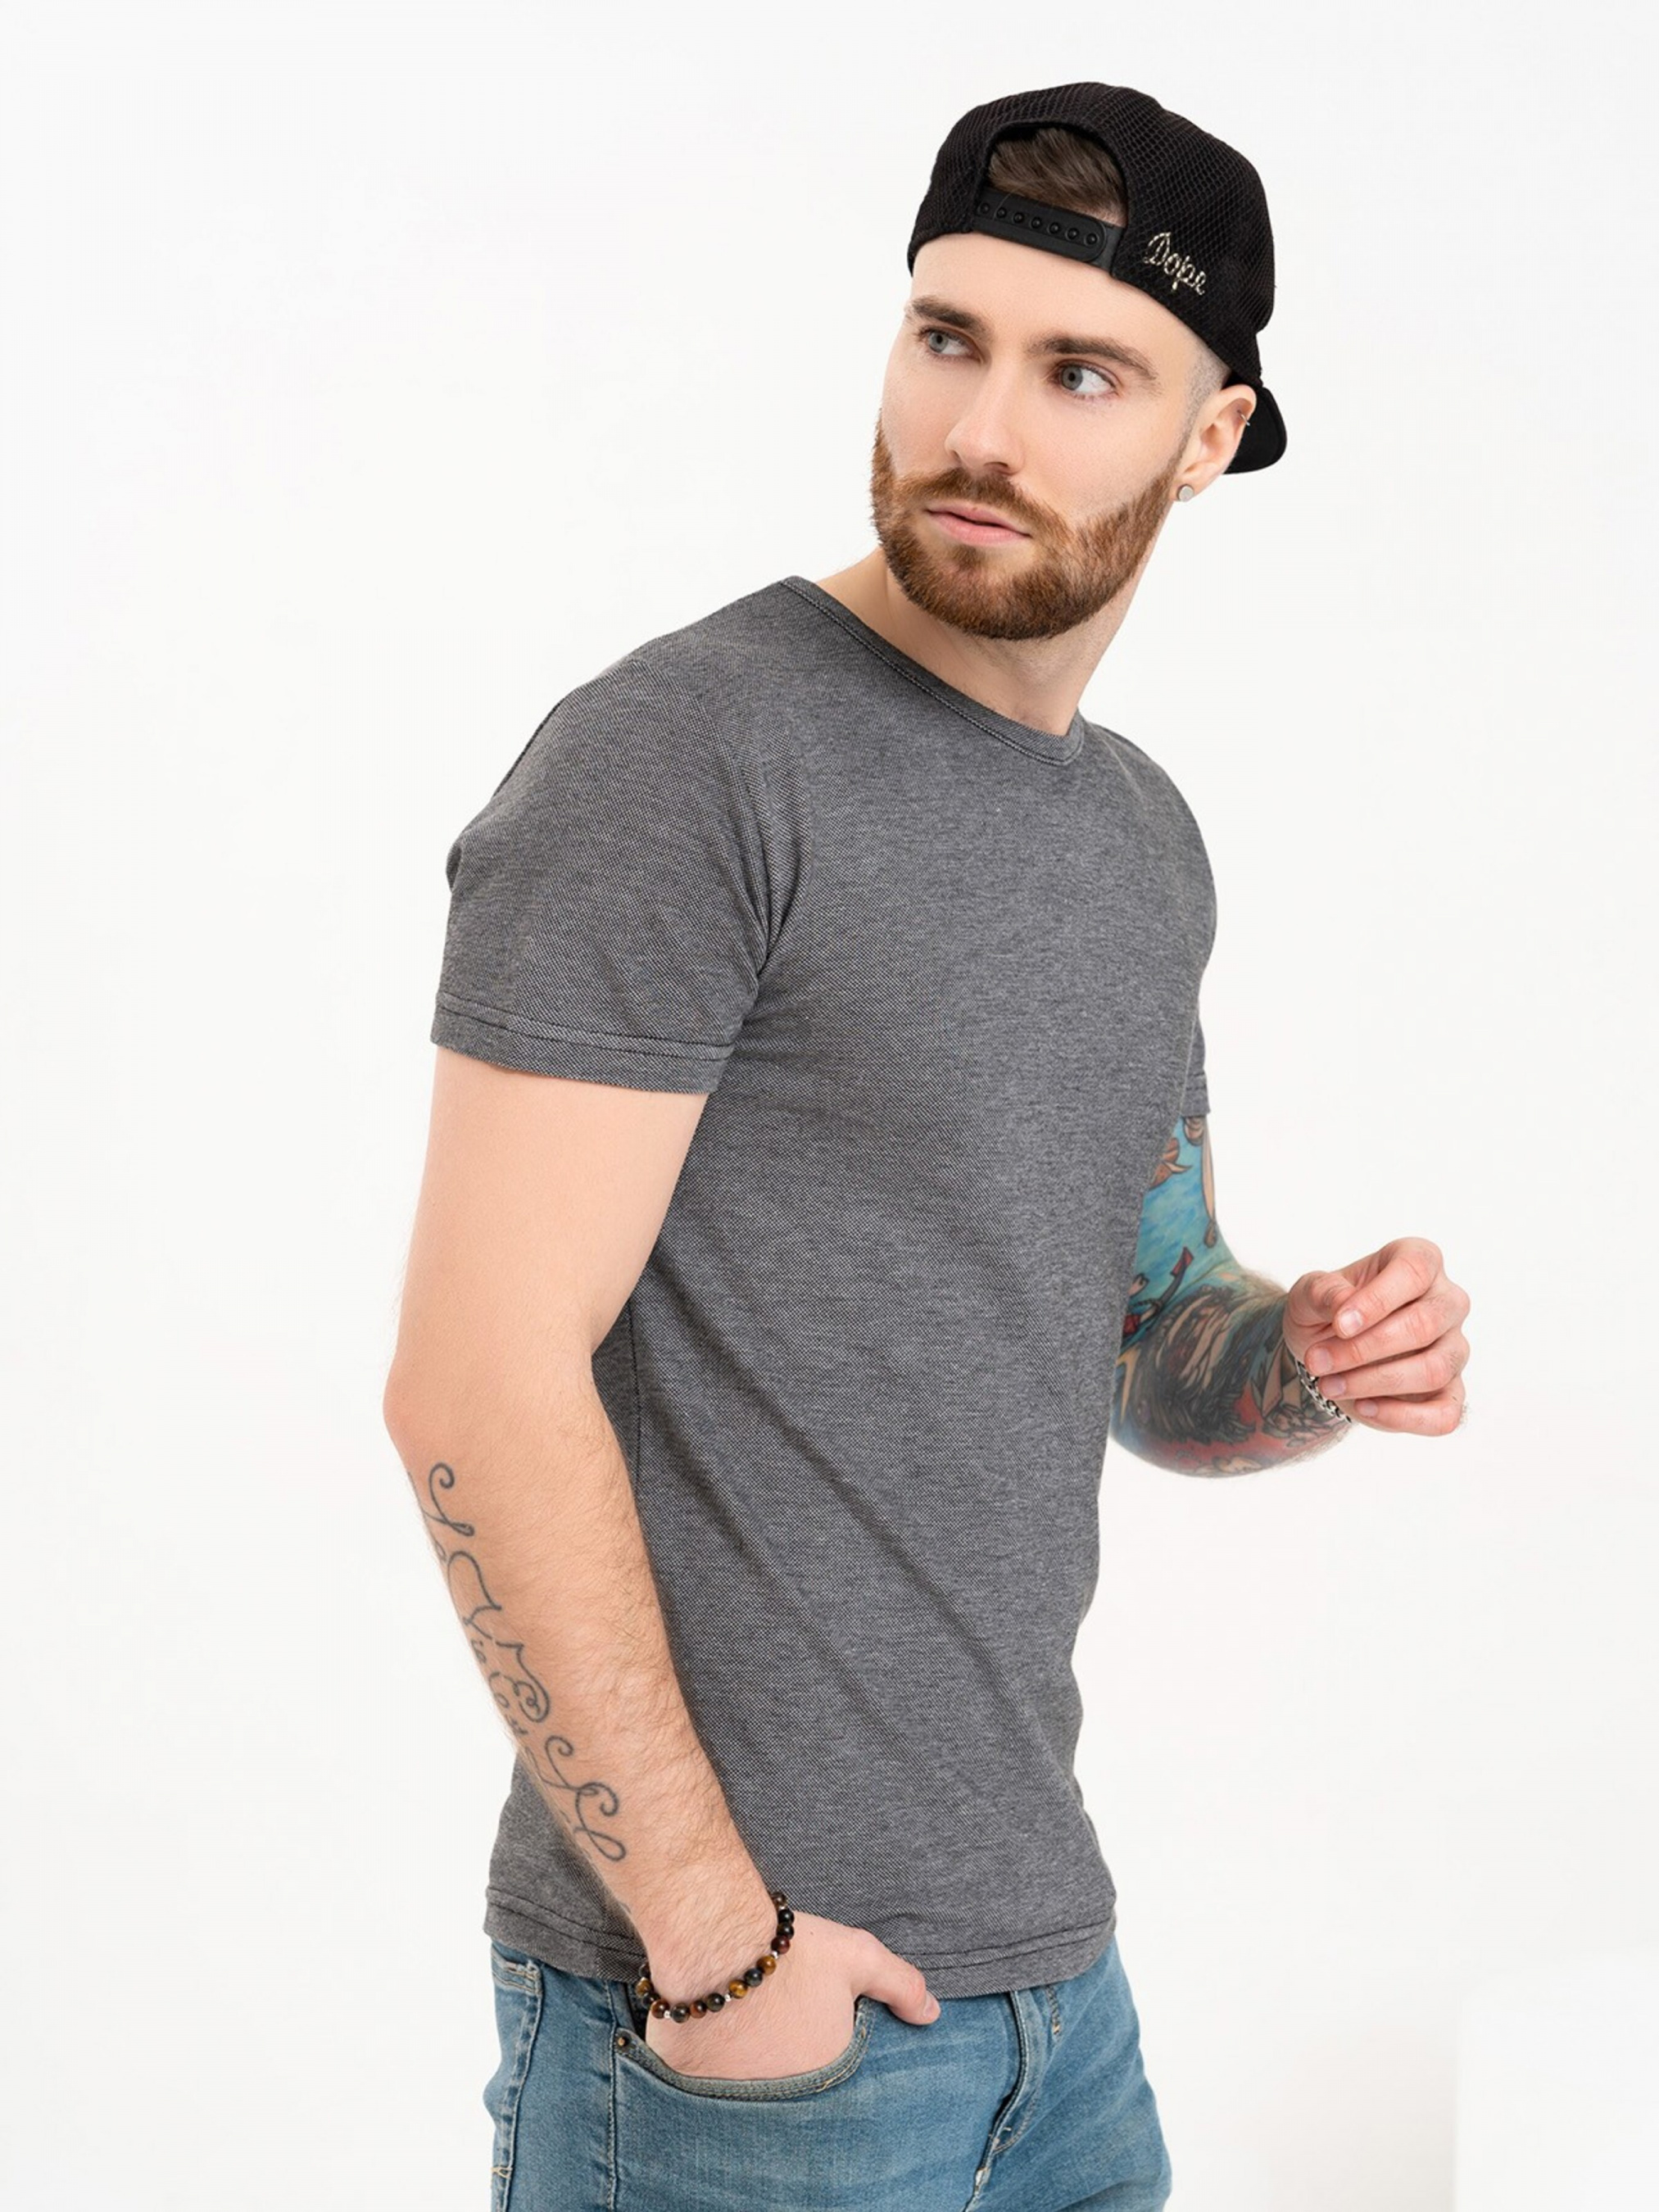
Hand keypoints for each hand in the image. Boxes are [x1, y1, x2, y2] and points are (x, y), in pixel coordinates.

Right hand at [642, 1908, 940, 2081]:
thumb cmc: (791, 1950)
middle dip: (784, 2059)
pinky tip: (709, 2031)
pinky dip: (705, 2065)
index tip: (805, 2021)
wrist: (715, 1940)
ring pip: (743, 2088)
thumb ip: (899, 1985)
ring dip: (747, 2066)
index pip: (828, 2075)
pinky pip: (700, 2083)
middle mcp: (780, 2097)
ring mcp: (731, 2096)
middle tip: (774, 2019)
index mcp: (825, 2074)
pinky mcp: (689, 2084)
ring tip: (745, 2022)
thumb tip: (932, 2014)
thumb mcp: (857, 1957)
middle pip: (786, 2084)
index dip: (817, 2045)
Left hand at [1284, 1236, 1470, 1434]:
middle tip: (1317, 1361)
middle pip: (1424, 1324)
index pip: (1414, 1271)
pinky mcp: (1451, 1391)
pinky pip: (1445, 1413)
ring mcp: (1455, 1347)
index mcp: (1420, 1261)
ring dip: (1373, 1382)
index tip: (1339, 1324)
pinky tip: (1363, 1406)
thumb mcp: (1309, 1293)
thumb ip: (1323, 1292)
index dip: (1377, 1300)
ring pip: (1434, 1369)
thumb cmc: (1327, 1309)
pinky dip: (1401, 1417)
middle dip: (1363, 1349)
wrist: (1328, 1348)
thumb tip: (1344, 1306)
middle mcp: (1447, 1301)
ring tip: (1329, 1384)